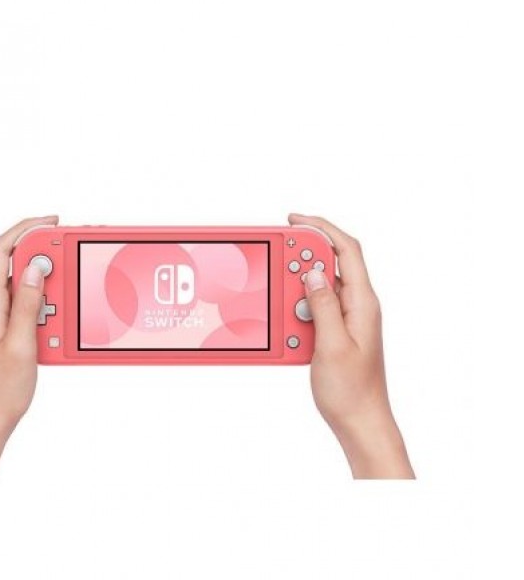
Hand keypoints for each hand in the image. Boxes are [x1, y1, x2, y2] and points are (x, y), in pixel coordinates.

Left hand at [0, 216, 58, 478]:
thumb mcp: (21, 344)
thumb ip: (28, 303)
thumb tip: (35, 267)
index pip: (0, 251)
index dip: (24, 229)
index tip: (51, 222)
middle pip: (11, 264)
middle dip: (41, 255)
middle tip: (68, 255)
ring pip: (19, 286)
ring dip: (44, 287)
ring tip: (64, 298)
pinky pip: (21, 307)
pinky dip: (40, 306)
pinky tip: (54, 320)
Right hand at [289, 214, 414, 478]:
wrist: (360, 421)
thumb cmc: (352, 391)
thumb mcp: (332, 345)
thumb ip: (323, 305)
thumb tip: (312, 272)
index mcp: (362, 303)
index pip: (346, 250)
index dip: (322, 228)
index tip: (295, 220)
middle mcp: (357, 305)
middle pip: (330, 263)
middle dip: (303, 256)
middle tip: (278, 257)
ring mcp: (347, 318)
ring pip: (318, 287)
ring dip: (297, 290)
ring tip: (282, 301)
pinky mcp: (336, 331)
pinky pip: (314, 309)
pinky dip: (297, 310)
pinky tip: (288, 324)